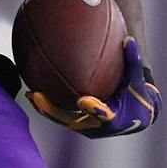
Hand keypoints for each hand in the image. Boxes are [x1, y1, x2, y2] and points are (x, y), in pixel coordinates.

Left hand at [28, 38, 159, 137]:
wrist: (135, 115)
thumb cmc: (135, 93)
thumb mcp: (135, 79)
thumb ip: (132, 61)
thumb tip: (128, 39)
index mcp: (114, 119)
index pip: (104, 115)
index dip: (94, 108)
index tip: (84, 100)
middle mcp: (96, 127)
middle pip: (72, 121)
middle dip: (54, 111)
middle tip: (40, 97)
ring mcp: (84, 127)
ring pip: (62, 120)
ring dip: (45, 109)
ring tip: (31, 95)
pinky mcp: (77, 124)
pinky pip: (60, 116)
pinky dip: (47, 106)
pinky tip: (33, 92)